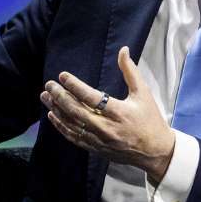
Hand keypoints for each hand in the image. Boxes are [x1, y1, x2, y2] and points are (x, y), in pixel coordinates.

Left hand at [40, 46, 175, 181]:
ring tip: (45, 96)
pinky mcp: (96, 148)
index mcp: (119, 112)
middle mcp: (107, 127)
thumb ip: (130, 71)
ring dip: (56, 110)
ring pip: (72, 124)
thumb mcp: (143, 93)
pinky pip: (74, 137)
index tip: (63, 75)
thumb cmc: (150, 119)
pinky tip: (52, 115)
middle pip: (77, 111)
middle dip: (60, 96)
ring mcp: (100, 140)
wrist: (155, 151)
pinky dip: (61, 126)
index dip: (75, 86)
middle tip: (49, 85)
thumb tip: (123, 49)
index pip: (91, 97)